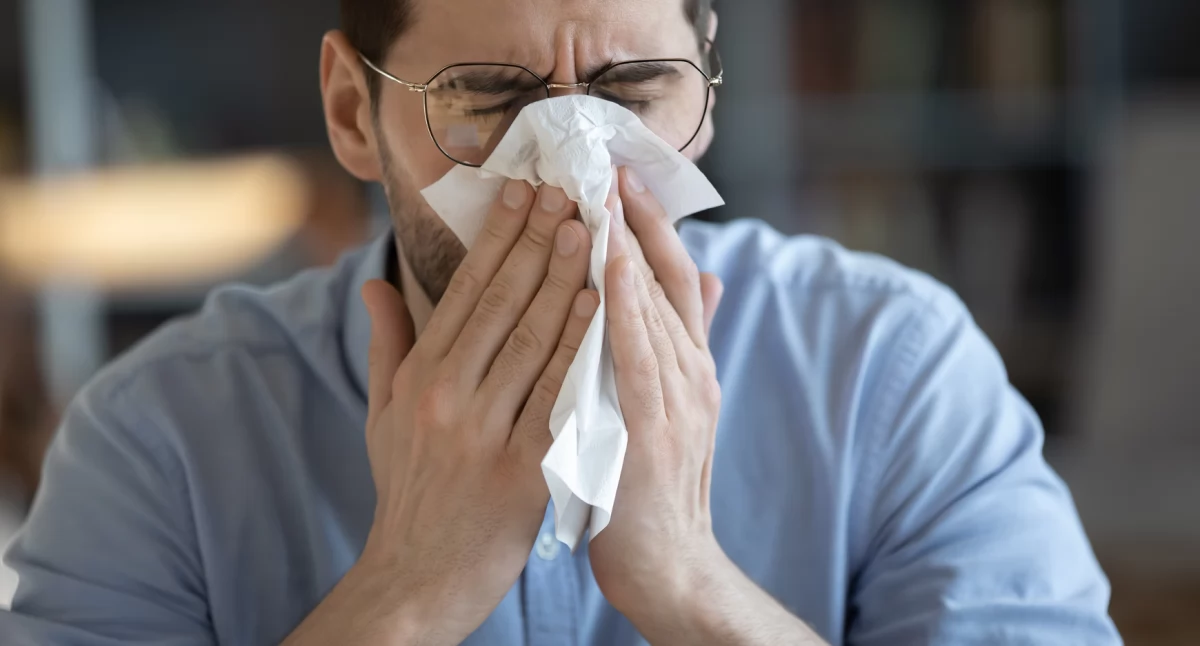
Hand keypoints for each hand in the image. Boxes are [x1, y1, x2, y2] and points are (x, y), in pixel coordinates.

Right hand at [285, 180, 595, 645]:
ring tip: (592, 231)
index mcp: (421, 377)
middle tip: (568, 191)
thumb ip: (388, 344)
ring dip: (565, 281)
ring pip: (533, 341)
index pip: (465, 291)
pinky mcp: (522, 470)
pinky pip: (558, 398)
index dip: (497, 237)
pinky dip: (581, 350)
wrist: (418, 578)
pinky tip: (602, 310)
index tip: (523, 190)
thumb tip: (376, 280)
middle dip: (538, 241)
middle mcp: (449, 397)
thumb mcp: (384, 415)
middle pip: (502, 304)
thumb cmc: (409, 491)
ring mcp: (485, 433)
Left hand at [588, 168, 725, 616]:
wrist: (668, 562)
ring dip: (631, 248)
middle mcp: (688, 372)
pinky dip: (628, 311)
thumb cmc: (652, 482)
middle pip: (664, 280)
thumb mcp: (671, 404)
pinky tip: (610, 271)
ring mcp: (677, 400)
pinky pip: (639, 359)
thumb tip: (704, 275)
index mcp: (684, 363)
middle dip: (638, 220)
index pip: (667, 277)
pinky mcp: (655, 432)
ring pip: (653, 309)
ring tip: (606, 195)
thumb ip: (679, 343)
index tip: (620, 174)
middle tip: (608, 164)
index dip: (648, 224)